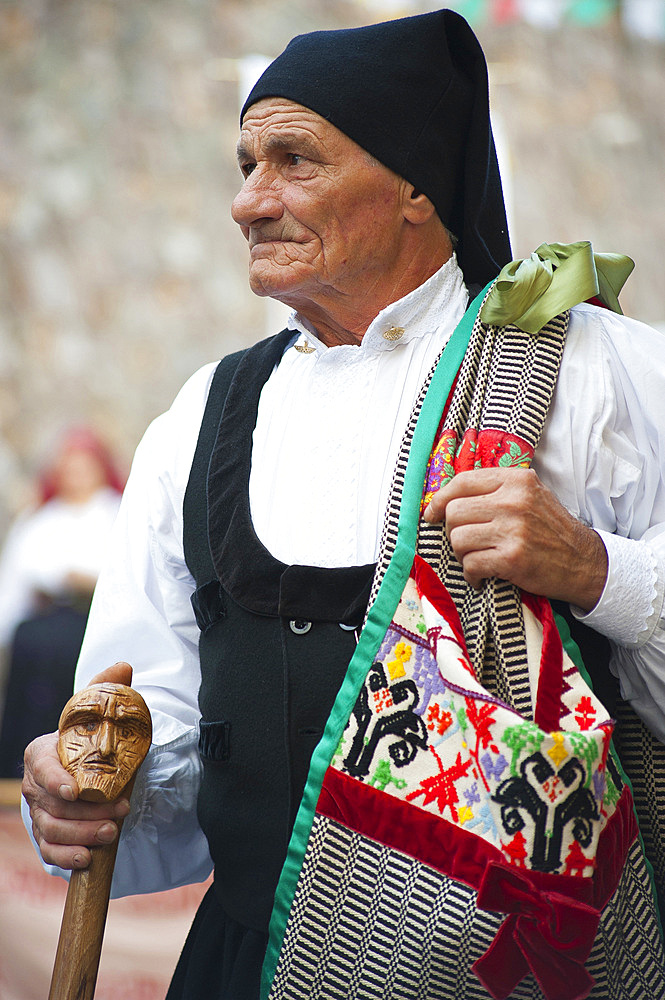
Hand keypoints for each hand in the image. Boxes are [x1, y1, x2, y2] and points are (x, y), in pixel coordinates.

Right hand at [22, 662, 133, 869]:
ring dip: (83, 834)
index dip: (56, 780)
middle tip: (119, 811)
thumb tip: (124, 667)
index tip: (76, 790)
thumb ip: (106, 689)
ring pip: (51, 829)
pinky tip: (89, 857)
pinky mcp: (48, 834)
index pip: (41, 766)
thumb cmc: (90, 740)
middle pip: (52, 803)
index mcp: (42, 752)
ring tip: (112, 832)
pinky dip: (67, 857)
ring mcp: (39, 811)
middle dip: (86, 812)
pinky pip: (49, 851)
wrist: (89, 768)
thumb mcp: (97, 713)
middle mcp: (35, 784)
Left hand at [423, 468, 607, 610]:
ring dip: (462, 554)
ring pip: (457, 539)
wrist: (583, 562)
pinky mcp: (512, 559)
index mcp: (516, 480)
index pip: (462, 481)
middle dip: (454, 531)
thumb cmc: (550, 529)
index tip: (433, 513)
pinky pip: (470, 564)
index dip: (441, 499)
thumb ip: (495, 490)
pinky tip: (482, 576)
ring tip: (477, 559)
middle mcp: (514, 501)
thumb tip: (446, 498)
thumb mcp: (530, 495)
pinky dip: (471, 574)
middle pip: (455, 512)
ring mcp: (513, 530)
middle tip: (467, 542)